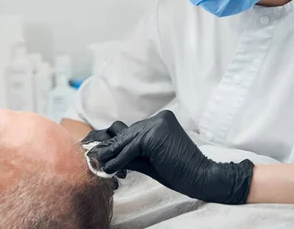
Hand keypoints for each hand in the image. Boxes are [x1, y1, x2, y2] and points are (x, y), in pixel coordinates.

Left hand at [88, 110, 253, 203]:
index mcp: (160, 120)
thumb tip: (108, 155)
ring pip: (127, 141)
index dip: (117, 144)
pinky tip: (109, 168)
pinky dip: (119, 159)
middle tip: (93, 157)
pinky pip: (131, 149)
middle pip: (128, 134)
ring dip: (111, 154)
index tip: (101, 154)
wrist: (200, 176)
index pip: (133, 131)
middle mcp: (159, 118)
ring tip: (97, 164)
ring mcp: (157, 123)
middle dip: (111, 147)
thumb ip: (131, 153)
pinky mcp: (154, 134)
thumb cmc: (178, 171)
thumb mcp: (150, 159)